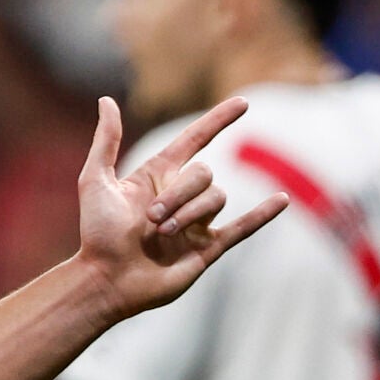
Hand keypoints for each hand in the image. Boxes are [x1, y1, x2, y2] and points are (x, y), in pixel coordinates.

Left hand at [76, 96, 287, 320]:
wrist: (107, 279)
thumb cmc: (96, 232)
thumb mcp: (96, 180)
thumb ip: (106, 141)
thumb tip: (107, 101)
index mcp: (157, 176)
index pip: (195, 140)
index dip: (217, 121)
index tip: (242, 103)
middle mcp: (180, 196)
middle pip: (204, 174)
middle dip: (180, 193)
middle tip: (151, 217)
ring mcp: (197, 222)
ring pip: (216, 199)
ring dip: (190, 213)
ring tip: (161, 233)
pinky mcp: (208, 248)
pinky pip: (243, 227)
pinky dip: (263, 214)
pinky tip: (283, 199)